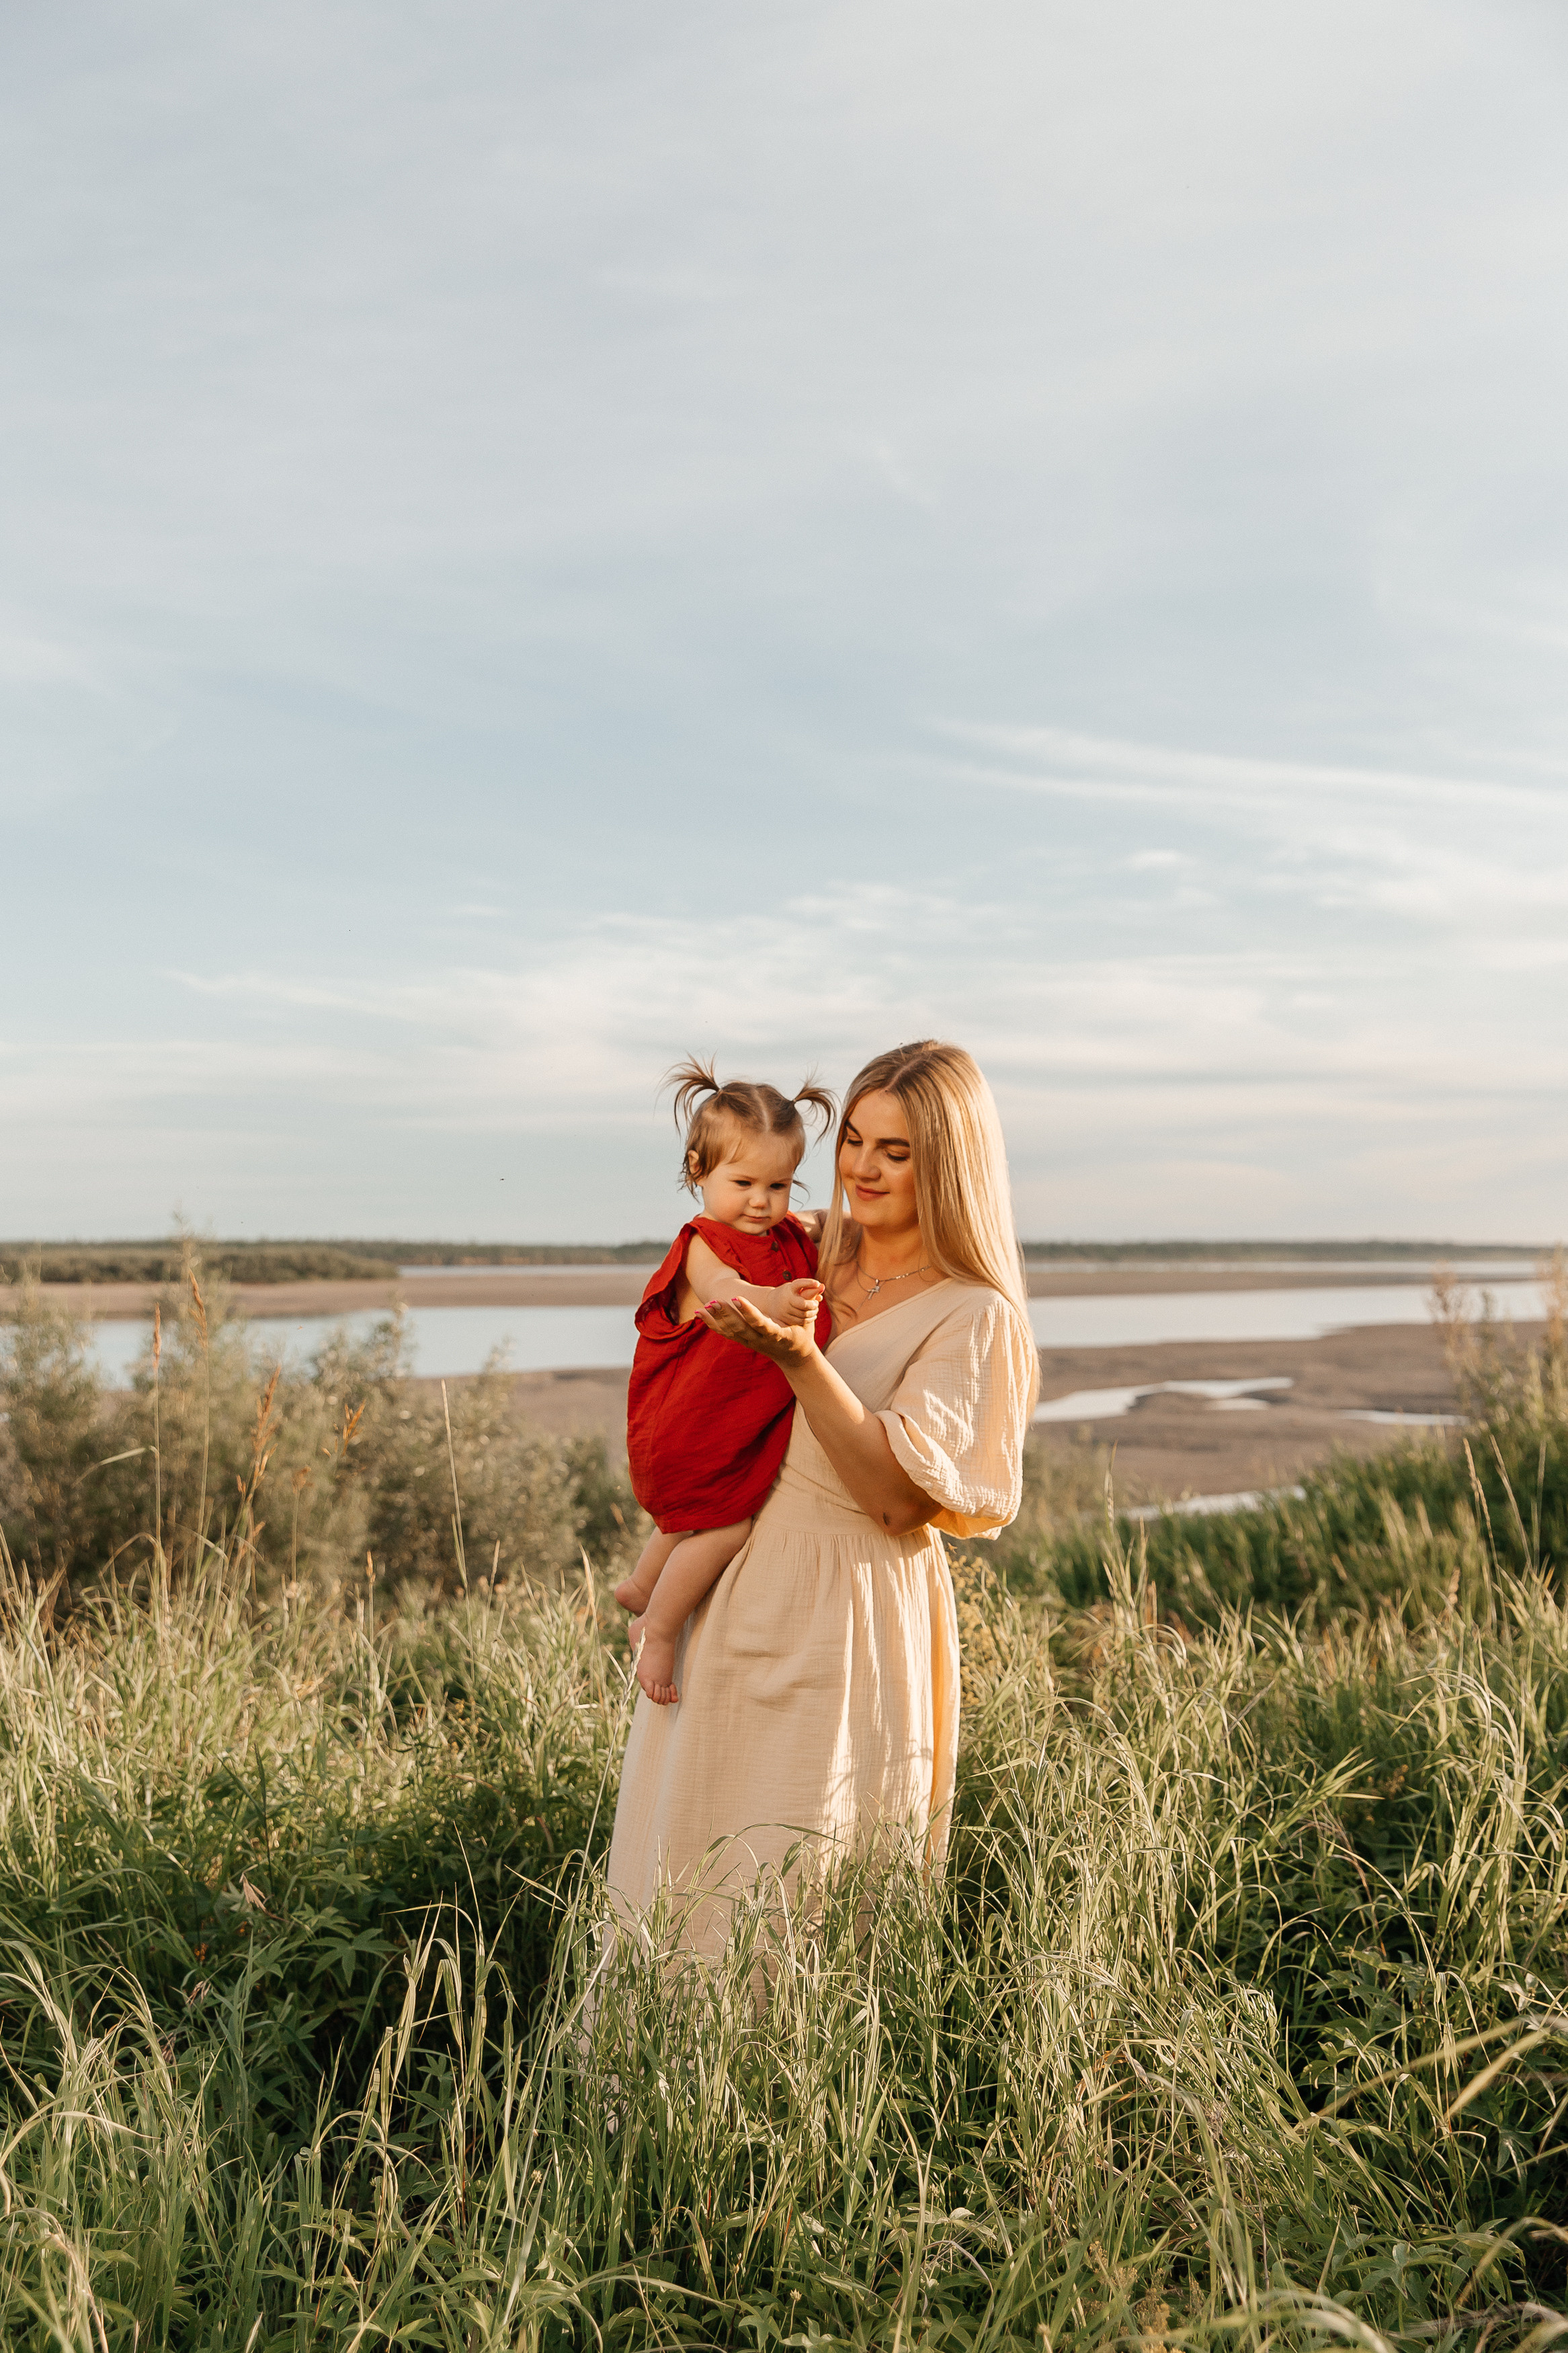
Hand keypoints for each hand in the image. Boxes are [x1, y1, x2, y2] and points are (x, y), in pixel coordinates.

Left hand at [698, 1292, 817, 1365]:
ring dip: (717, 1319)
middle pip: (740, 1328)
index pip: (760, 1324)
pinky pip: (726, 1333)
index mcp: (777, 1336)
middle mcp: (762, 1341)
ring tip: (704, 1307)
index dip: (748, 1312)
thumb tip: (819, 1287)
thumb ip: (809, 1305)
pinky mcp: (745, 1342)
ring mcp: (751, 1343)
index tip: (737, 1298)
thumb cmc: (802, 1335)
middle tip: (715, 1301)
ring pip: (730, 1332)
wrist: (795, 1358)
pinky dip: (713, 1324)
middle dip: (727, 1315)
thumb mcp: (807, 1322)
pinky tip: (701, 1314)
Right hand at [775, 1277, 824, 1328]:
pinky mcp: (786, 1319)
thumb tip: (822, 1287)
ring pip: (804, 1314)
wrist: (770, 1303)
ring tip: (815, 1309)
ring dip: (813, 1312)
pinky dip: (809, 1319)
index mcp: (789, 1289)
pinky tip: (812, 1315)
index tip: (818, 1283)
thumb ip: (809, 1288)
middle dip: (813, 1305)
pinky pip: (801, 1321)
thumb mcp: (795, 1288)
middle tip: (816, 1304)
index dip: (809, 1283)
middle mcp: (786, 1299)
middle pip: (803, 1304)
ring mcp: (785, 1310)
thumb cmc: (788, 1293)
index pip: (799, 1284)